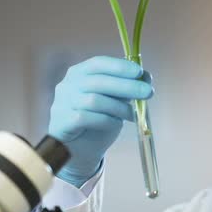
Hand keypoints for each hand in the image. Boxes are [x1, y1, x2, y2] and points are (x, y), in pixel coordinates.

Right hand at [49, 56, 153, 186]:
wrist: (81, 148)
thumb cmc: (99, 119)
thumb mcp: (114, 100)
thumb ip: (126, 88)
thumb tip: (147, 78)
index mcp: (79, 73)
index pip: (98, 63)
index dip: (120, 66)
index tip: (140, 72)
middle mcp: (68, 85)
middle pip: (99, 82)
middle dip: (127, 86)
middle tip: (148, 92)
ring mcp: (62, 103)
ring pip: (95, 100)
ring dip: (119, 107)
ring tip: (132, 114)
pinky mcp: (63, 122)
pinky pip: (87, 118)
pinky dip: (107, 121)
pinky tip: (117, 124)